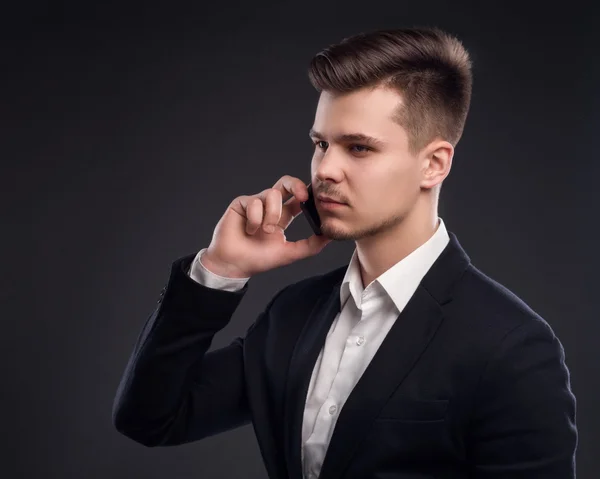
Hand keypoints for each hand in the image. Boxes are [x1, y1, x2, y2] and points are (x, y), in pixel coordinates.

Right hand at [201, 175, 331, 277]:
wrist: (233, 265)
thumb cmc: (258, 260)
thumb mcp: (289, 253)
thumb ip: (310, 245)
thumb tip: (329, 236)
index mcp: (282, 216)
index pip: (296, 199)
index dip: (306, 195)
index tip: (313, 200)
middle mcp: (269, 207)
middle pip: (285, 184)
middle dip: (296, 185)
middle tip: (303, 196)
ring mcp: (255, 203)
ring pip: (272, 194)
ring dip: (272, 215)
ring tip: (264, 231)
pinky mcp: (241, 203)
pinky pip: (255, 202)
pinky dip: (255, 219)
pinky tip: (249, 230)